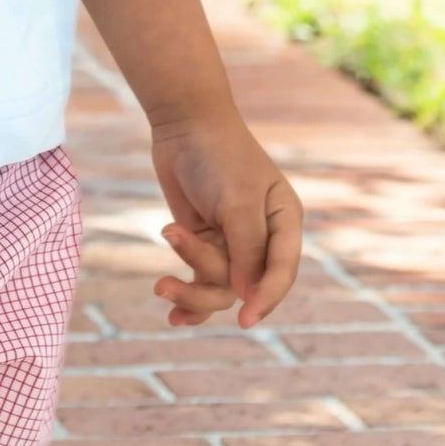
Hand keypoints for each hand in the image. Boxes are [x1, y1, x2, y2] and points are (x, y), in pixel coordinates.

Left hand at [149, 113, 302, 329]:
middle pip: (244, 286)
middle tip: (169, 285)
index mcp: (285, 223)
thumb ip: (246, 248)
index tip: (245, 320)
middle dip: (206, 287)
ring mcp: (233, 243)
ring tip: (160, 284)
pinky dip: (188, 297)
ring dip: (189, 289)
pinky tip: (172, 318)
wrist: (183, 125)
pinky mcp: (205, 243)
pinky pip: (201, 281)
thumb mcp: (237, 201)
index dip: (266, 298)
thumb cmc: (219, 156)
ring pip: (219, 287)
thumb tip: (246, 295)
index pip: (282, 272)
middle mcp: (263, 238)